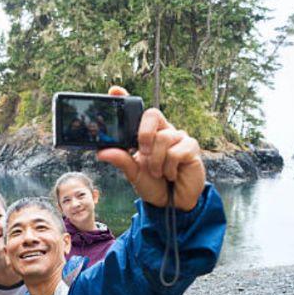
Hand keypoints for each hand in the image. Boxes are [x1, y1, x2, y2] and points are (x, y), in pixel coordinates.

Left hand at [97, 86, 205, 210]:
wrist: (172, 203)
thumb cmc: (154, 184)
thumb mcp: (133, 174)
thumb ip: (120, 161)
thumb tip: (102, 152)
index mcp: (146, 133)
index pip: (138, 111)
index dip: (126, 98)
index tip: (114, 91)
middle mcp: (163, 131)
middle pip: (153, 114)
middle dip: (144, 134)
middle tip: (141, 152)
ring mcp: (178, 138)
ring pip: (163, 138)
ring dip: (155, 162)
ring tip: (157, 174)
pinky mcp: (191, 147)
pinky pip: (176, 151)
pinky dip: (169, 167)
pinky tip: (171, 174)